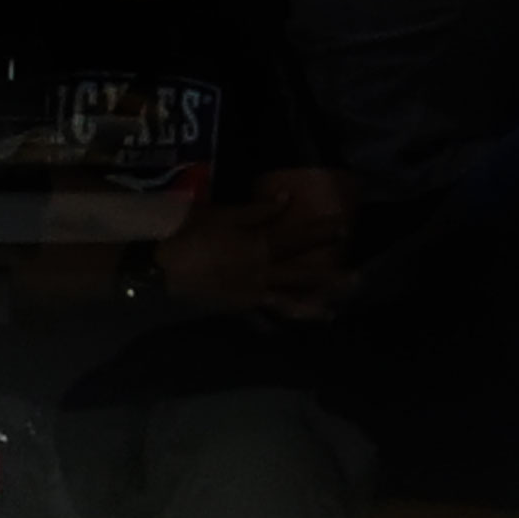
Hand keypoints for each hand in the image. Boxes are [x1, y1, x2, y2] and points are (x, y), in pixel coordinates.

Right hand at [157, 177, 350, 318]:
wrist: (160, 269)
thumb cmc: (189, 234)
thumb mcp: (223, 214)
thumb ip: (257, 211)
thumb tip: (287, 198)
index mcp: (259, 246)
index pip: (298, 237)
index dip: (321, 231)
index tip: (343, 227)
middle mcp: (262, 273)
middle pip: (303, 275)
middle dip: (331, 278)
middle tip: (358, 279)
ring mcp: (252, 293)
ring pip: (290, 301)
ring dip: (314, 306)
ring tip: (334, 312)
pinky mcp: (239, 306)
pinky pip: (269, 312)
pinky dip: (286, 316)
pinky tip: (297, 319)